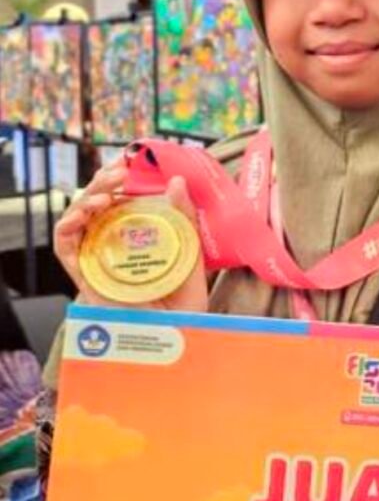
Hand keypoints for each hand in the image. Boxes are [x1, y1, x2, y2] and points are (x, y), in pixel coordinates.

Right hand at [54, 163, 207, 313]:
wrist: (177, 338)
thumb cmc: (186, 305)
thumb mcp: (191, 256)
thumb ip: (185, 220)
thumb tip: (178, 181)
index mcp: (136, 238)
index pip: (120, 201)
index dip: (118, 180)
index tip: (129, 162)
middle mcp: (113, 247)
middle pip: (97, 206)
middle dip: (103, 183)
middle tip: (119, 171)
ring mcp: (97, 260)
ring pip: (78, 220)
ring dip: (86, 199)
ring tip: (106, 193)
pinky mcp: (84, 277)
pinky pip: (65, 246)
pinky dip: (68, 225)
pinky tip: (84, 214)